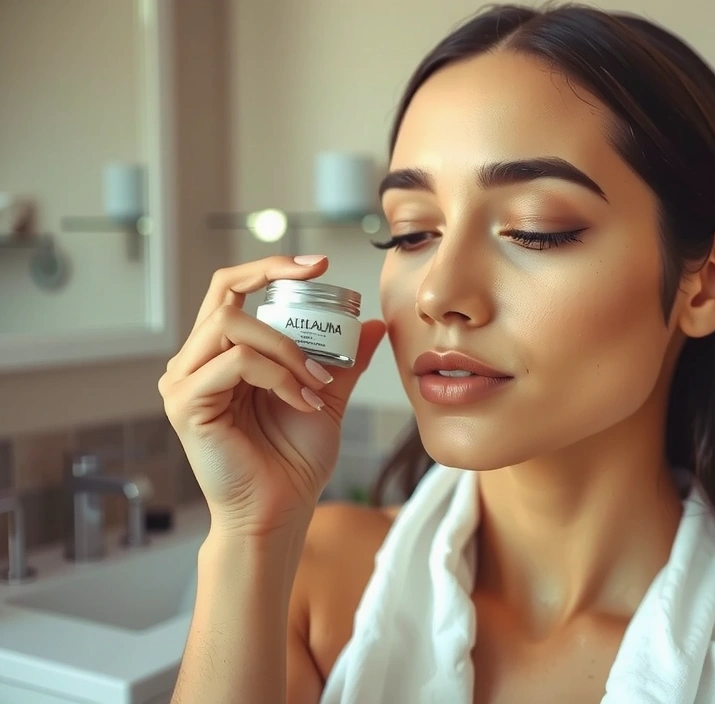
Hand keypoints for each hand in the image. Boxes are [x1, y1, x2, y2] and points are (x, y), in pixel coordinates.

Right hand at [159, 255, 385, 535]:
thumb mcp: (326, 396)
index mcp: (220, 356)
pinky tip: (302, 401)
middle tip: (327, 324)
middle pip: (226, 297)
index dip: (270, 267)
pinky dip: (278, 376)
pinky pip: (235, 364)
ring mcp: (184, 383)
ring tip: (316, 383)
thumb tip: (371, 323)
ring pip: (231, 326)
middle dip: (281, 298)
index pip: (232, 290)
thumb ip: (342, 360)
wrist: (282, 512)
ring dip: (286, 349)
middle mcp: (193, 364)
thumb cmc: (294, 460)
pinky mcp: (186, 405)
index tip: (320, 264)